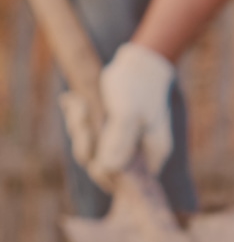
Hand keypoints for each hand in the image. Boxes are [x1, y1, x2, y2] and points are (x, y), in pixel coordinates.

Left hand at [59, 43, 175, 190]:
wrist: (139, 64)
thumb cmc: (137, 86)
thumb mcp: (128, 112)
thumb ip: (119, 141)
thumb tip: (108, 170)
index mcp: (153, 153)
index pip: (123, 178)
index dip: (100, 164)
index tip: (88, 132)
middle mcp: (140, 154)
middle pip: (103, 165)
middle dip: (85, 140)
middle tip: (81, 110)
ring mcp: (125, 145)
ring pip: (92, 150)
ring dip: (79, 126)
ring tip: (77, 102)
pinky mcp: (112, 134)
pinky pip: (88, 138)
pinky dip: (79, 120)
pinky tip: (73, 101)